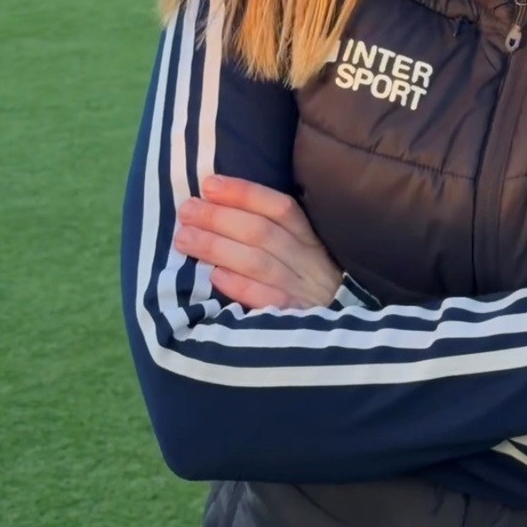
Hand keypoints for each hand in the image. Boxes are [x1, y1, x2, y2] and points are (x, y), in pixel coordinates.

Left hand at [174, 175, 341, 310]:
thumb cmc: (308, 284)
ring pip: (258, 262)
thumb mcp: (302, 253)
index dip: (244, 193)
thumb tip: (218, 205)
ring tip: (184, 239)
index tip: (209, 184)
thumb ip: (272, 232)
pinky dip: (240, 286)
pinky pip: (266, 300)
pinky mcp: (294, 319)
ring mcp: (302, 290)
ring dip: (218, 247)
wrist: (342, 342)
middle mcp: (309, 260)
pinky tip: (215, 276)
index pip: (280, 208)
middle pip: (262, 232)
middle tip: (186, 211)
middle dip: (220, 218)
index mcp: (311, 238)